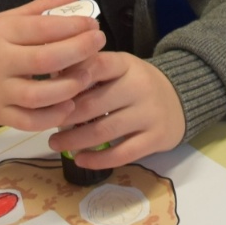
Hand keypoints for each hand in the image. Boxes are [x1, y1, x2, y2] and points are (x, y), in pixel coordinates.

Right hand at [0, 0, 104, 130]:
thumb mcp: (1, 19)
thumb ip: (38, 9)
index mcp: (0, 33)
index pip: (41, 28)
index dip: (72, 26)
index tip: (92, 24)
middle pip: (44, 60)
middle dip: (78, 51)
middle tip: (99, 44)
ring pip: (38, 95)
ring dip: (68, 87)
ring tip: (87, 76)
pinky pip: (28, 121)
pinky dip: (51, 117)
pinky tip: (69, 106)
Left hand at [46, 54, 185, 168]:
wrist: (181, 99)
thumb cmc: (136, 84)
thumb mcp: (118, 69)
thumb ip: (89, 71)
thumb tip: (49, 78)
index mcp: (126, 64)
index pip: (97, 65)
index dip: (71, 78)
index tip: (48, 91)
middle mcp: (140, 87)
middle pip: (94, 104)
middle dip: (64, 117)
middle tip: (44, 123)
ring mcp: (150, 113)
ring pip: (105, 131)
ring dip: (75, 140)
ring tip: (55, 143)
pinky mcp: (156, 138)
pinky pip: (122, 153)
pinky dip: (98, 159)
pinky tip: (81, 160)